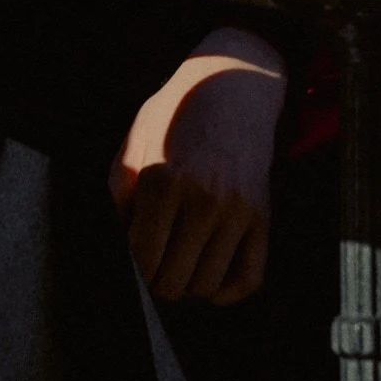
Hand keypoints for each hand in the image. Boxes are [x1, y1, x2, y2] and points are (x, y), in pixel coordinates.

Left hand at [110, 29, 286, 305]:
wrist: (233, 88)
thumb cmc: (176, 115)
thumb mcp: (134, 140)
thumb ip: (118, 190)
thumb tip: (121, 239)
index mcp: (163, 181)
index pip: (143, 257)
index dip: (134, 268)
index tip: (133, 262)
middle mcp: (203, 200)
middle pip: (174, 280)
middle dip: (156, 282)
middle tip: (152, 269)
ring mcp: (237, 211)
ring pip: (208, 285)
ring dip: (188, 286)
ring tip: (178, 268)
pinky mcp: (262, 218)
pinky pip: (250, 278)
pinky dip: (227, 292)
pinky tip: (209, 283)